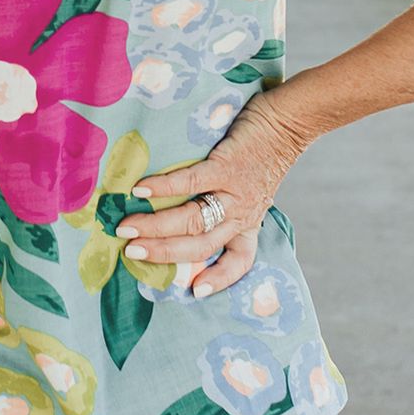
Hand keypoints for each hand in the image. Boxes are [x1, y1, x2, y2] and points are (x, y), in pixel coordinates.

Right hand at [115, 91, 311, 298]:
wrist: (287, 123)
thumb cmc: (262, 155)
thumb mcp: (252, 190)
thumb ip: (226, 204)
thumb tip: (184, 212)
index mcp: (248, 223)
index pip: (240, 261)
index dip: (220, 279)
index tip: (196, 292)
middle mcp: (242, 214)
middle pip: (200, 245)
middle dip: (162, 252)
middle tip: (130, 251)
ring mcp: (235, 192)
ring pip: (193, 220)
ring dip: (155, 226)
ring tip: (126, 227)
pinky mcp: (227, 166)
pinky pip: (191, 182)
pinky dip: (163, 188)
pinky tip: (140, 190)